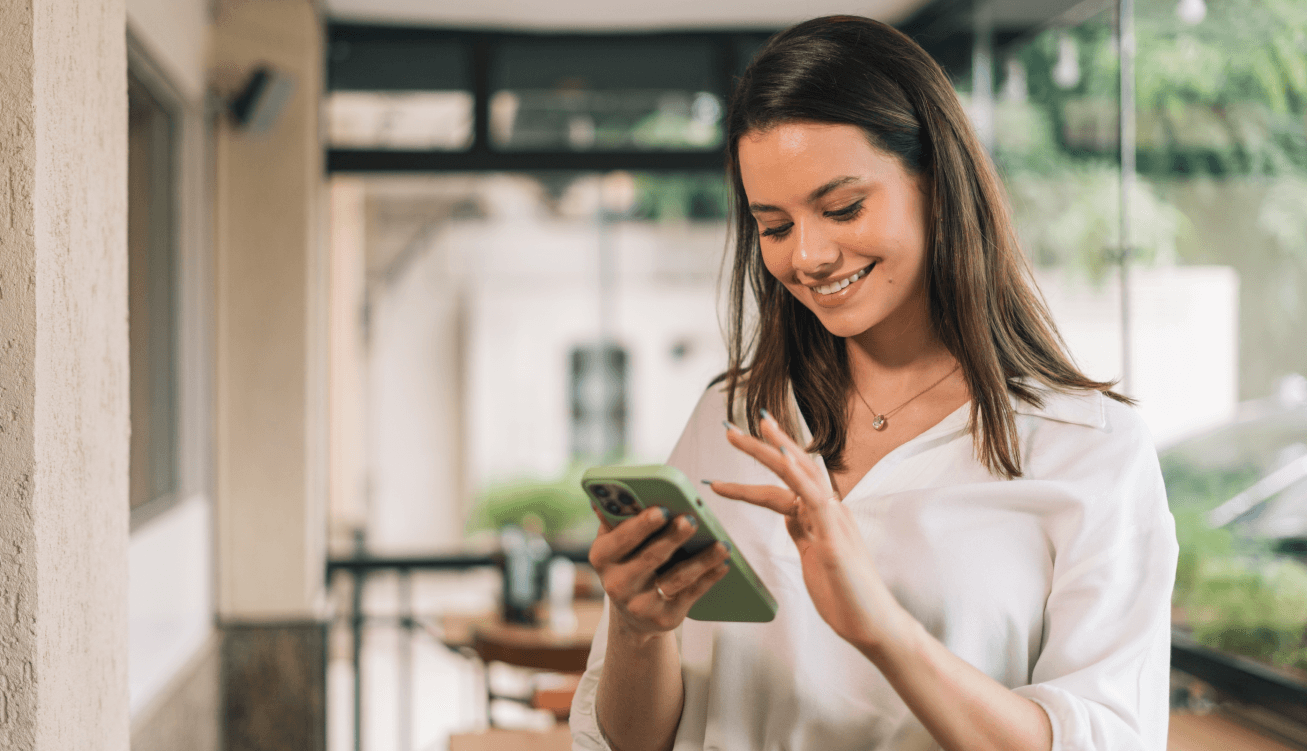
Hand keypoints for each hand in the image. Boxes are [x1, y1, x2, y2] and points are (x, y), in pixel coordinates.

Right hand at [588, 506, 730, 637]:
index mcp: (601, 557)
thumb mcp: (614, 543)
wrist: (632, 613)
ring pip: (676, 578)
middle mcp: (617, 583)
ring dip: (701, 560)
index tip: (662, 509)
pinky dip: (709, 578)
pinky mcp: (664, 617)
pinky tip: (723, 563)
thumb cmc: (627, 563)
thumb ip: (616, 518)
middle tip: (692, 520)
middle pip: (650, 558)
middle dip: (673, 538)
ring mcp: (640, 604)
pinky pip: (691, 594)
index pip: (621, 539)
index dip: (642, 525)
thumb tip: (610, 494)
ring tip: (721, 544)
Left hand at [707, 412, 910, 650]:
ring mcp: (834, 520)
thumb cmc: (845, 594)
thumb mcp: (814, 556)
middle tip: (729, 430)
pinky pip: (814, 498)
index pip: (787, 480)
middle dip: (760, 446)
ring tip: (741, 436)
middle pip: (792, 467)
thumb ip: (802, 532)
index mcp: (822, 514)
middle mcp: (829, 510)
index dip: (763, 460)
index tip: (741, 441)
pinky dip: (797, 475)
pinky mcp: (835, 537)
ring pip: (800, 474)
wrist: (872, 625)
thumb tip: (788, 514)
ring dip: (770, 451)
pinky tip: (781, 458)